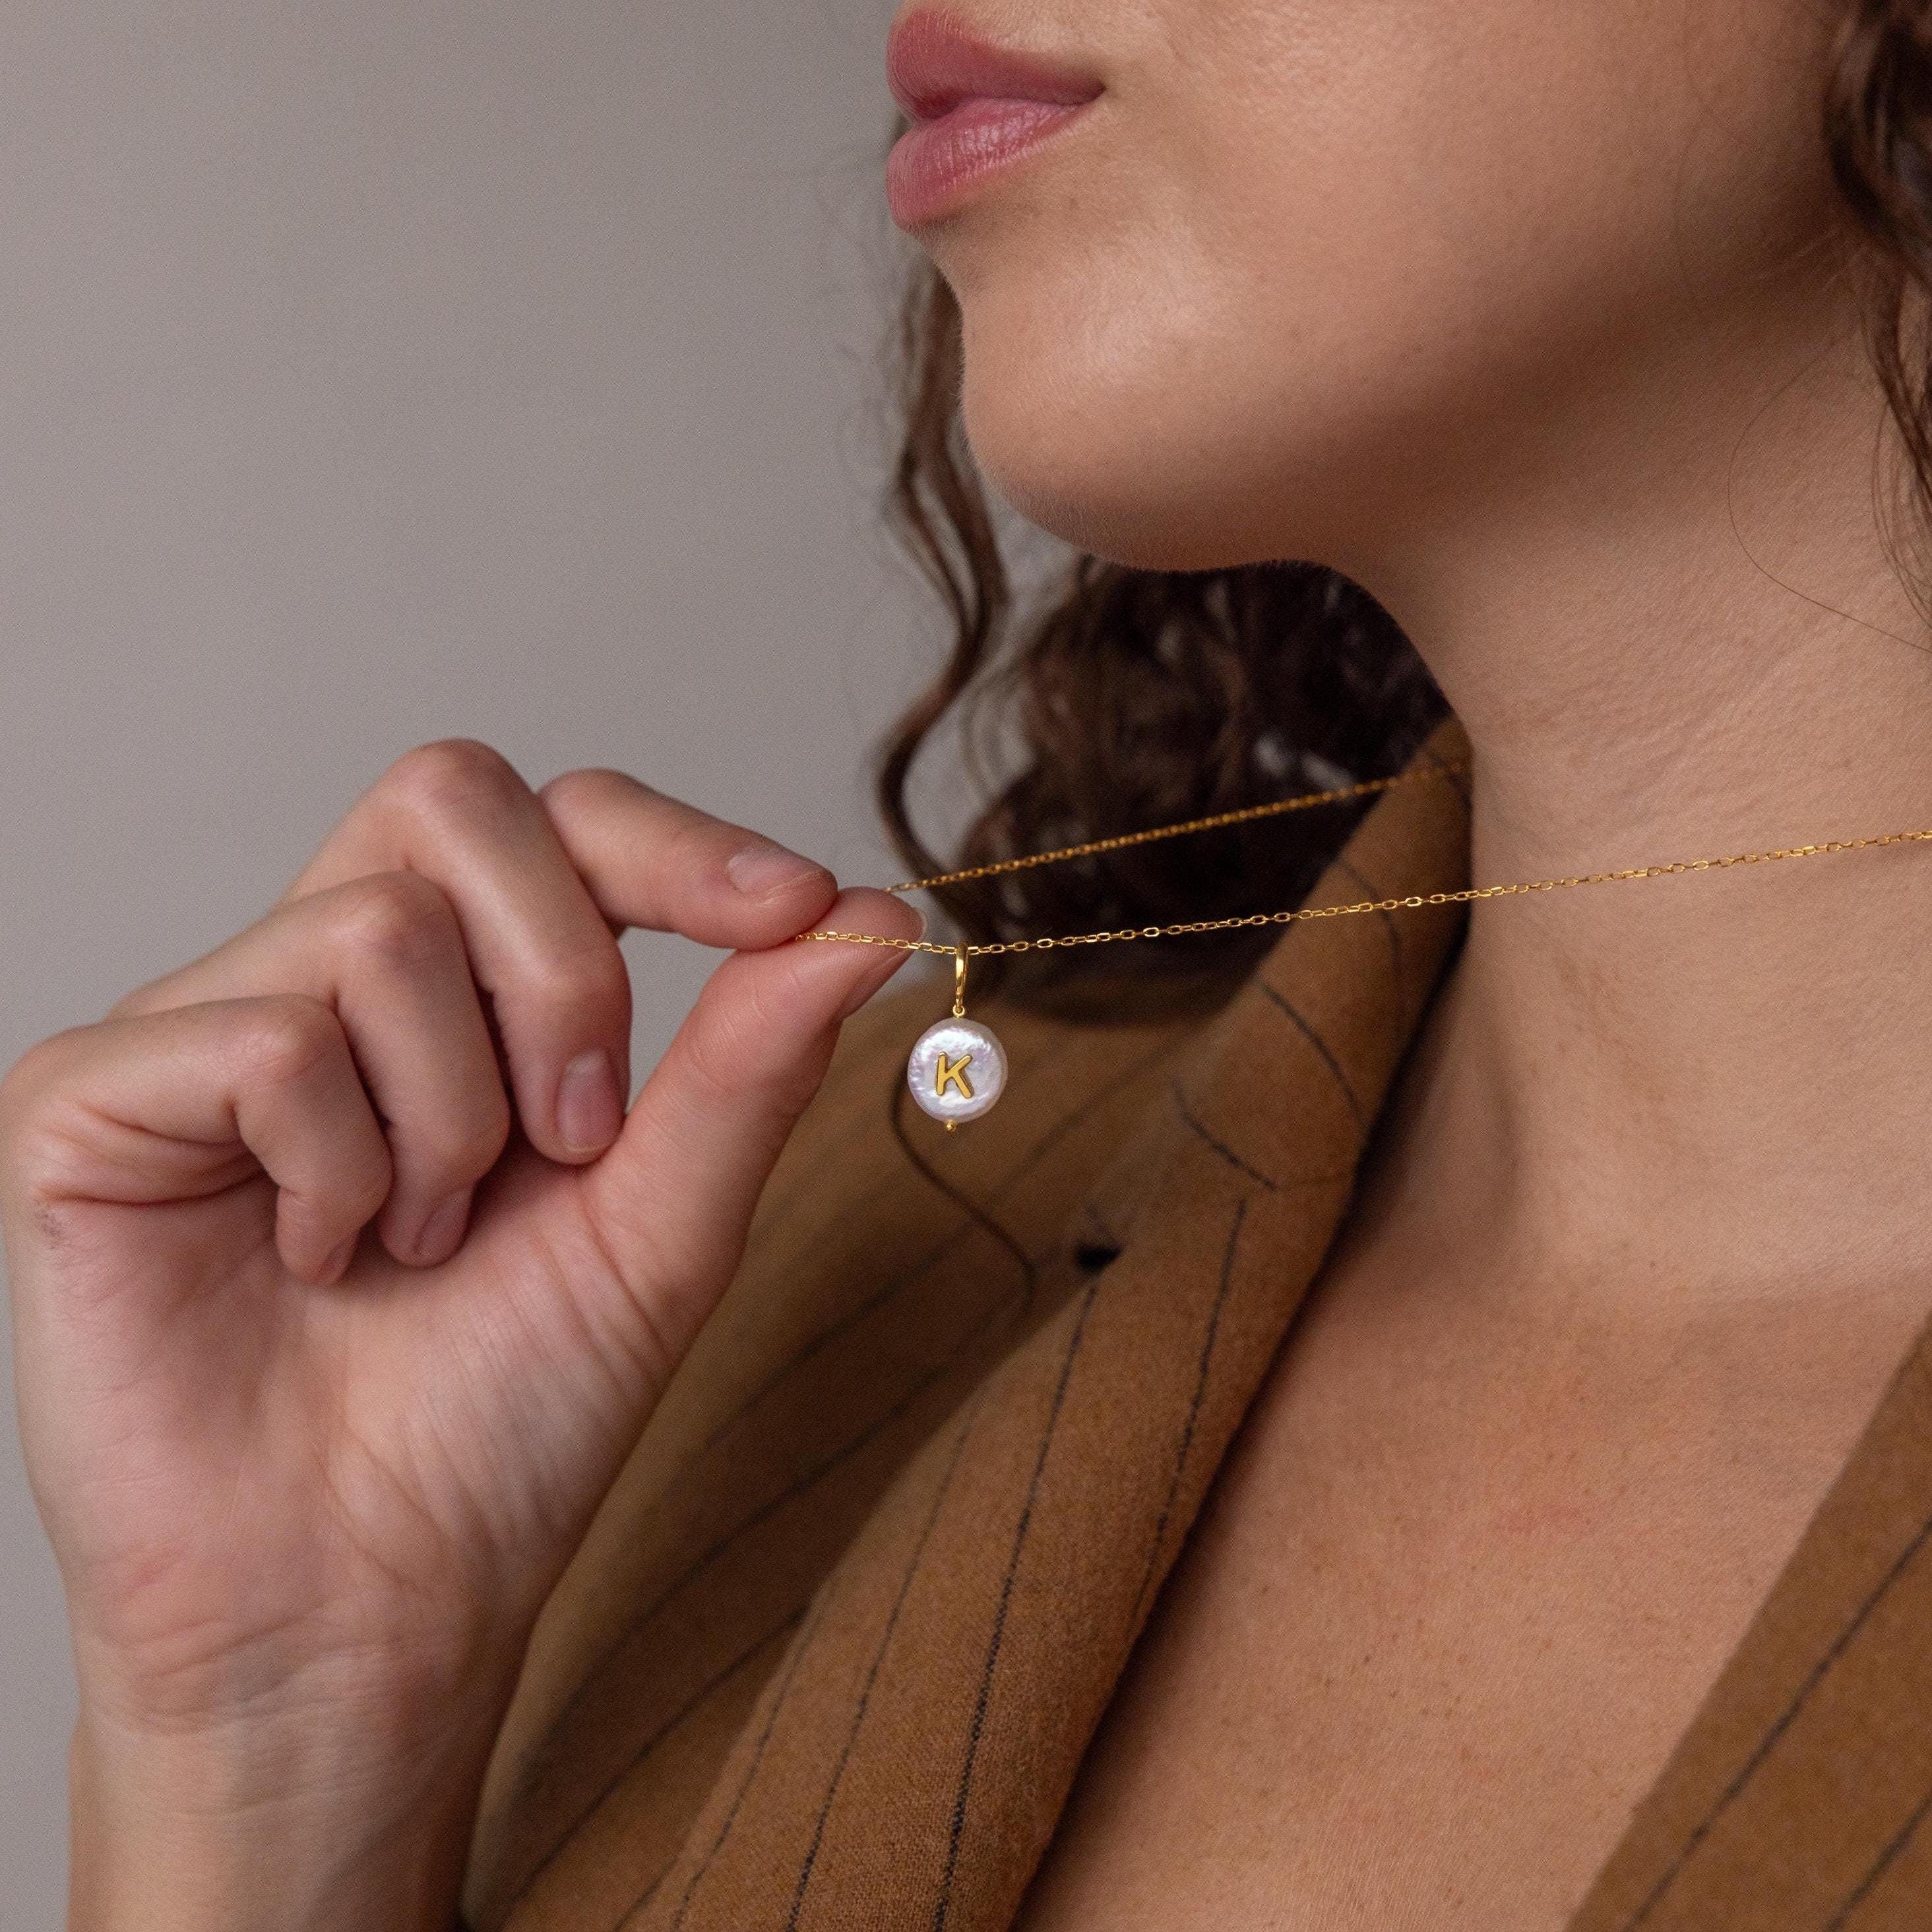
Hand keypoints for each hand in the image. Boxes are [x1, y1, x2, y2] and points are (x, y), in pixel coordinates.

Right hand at [0, 739, 918, 1929]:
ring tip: (416, 1244)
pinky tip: (314, 1259)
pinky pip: (261, 1040)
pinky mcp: (86, 1098)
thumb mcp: (663, 1222)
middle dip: (563, 975)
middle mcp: (322, 974)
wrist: (364, 1600)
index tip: (794, 907)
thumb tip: (873, 915)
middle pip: (453, 797)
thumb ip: (751, 1060)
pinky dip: (336, 1169)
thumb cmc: (507, 1418)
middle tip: (570, 1142)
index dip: (677, 839)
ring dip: (453, 1122)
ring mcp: (200, 1025)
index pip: (559, 818)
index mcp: (458, 991)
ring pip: (376, 934)